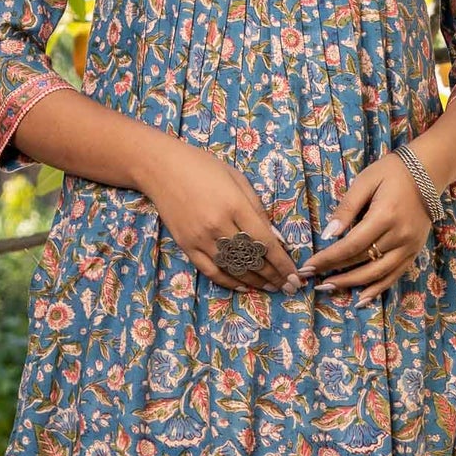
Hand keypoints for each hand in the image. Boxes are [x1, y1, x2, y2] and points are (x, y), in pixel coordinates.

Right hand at [140, 139, 302, 293]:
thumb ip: (257, 210)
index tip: (295, 276)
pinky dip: (229, 281)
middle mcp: (218, 226)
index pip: (265, 243)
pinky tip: (244, 286)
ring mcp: (201, 239)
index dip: (282, 263)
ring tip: (271, 288)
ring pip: (233, 269)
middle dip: (273, 276)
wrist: (161, 168)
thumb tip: (275, 238)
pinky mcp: (187, 246)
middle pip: (252, 259)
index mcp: (235, 206)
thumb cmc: (203, 167)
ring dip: (255, 282)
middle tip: (288, 286)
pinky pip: (211, 271)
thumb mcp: (238, 180)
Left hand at [296, 154, 433, 305]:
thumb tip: (328, 234)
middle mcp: (399, 235)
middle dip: (335, 272)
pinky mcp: (414, 252)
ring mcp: (409, 246)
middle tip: (312, 280)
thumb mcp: (365, 181)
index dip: (328, 259)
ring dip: (352, 284)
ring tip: (329, 289)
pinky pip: (394, 276)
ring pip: (377, 274)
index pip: (351, 245)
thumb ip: (347, 208)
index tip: (309, 266)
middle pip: (362, 261)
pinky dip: (377, 289)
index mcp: (385, 216)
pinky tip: (361, 299)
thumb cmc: (392, 172)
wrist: (428, 171)